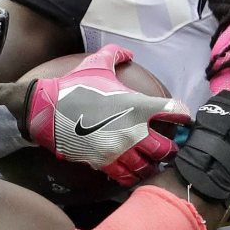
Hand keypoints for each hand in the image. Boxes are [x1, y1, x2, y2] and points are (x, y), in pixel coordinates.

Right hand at [27, 44, 191, 185]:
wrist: (46, 109)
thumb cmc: (73, 86)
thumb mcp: (96, 63)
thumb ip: (116, 54)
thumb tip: (128, 53)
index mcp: (137, 105)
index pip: (174, 112)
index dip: (182, 115)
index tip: (182, 117)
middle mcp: (133, 130)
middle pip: (166, 147)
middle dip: (169, 148)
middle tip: (168, 147)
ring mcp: (119, 150)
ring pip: (148, 166)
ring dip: (152, 165)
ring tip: (151, 163)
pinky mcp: (104, 163)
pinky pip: (126, 176)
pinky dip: (133, 176)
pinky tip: (133, 173)